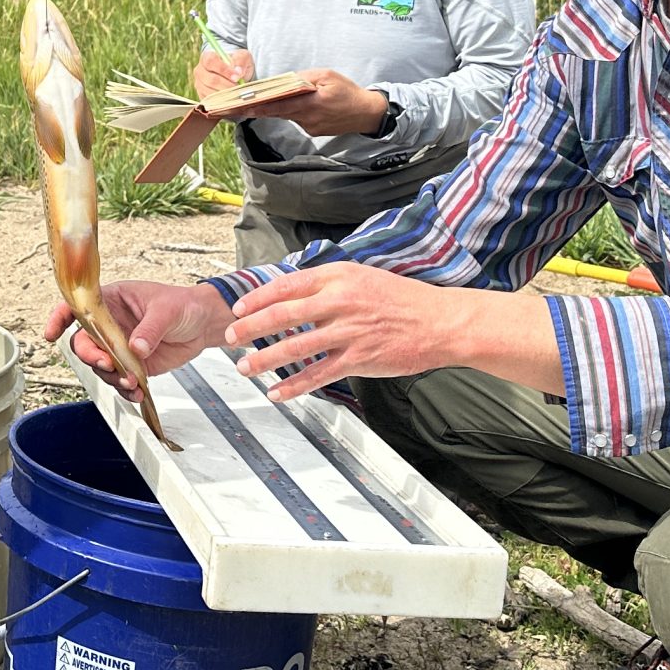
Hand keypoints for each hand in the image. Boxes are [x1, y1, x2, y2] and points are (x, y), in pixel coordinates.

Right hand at [41, 281, 234, 395]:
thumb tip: (136, 348)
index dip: (59, 318)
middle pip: (84, 342)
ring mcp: (119, 346)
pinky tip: (137, 392)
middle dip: (92, 357)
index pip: (78, 306)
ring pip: (100, 365)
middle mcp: (110, 324)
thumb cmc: (183, 304)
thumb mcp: (167, 310)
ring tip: (131, 382)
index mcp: (112, 300)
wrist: (203, 324)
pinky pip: (119, 379)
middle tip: (109, 365)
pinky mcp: (132, 365)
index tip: (52, 333)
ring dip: (111, 377)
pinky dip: (125, 389)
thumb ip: (150, 329)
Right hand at [191, 45, 255, 101]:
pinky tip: (231, 98)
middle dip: (228, 85)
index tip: (236, 76)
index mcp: (207, 57)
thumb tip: (238, 71)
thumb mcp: (243, 57)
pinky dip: (223, 101)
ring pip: (211, 92)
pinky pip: (211, 102)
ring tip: (236, 92)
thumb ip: (241, 60)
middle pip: (211, 80)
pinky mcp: (202, 96)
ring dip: (226, 94)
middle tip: (239, 87)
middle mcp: (200, 70)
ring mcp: (199, 84)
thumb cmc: (237, 64)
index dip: (223, 69)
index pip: (210, 61)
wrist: (235, 75)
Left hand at [223, 263, 462, 398]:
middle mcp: (340, 301)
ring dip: (265, 359)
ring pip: (296, 347)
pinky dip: (294, 385)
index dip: (257, 298)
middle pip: (283, 315)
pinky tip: (277, 392)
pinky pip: (318, 374)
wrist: (440, 322)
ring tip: (245, 368)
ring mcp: (349, 332)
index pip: (287, 285)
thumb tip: (293, 295)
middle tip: (230, 337)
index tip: (237, 309)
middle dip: (251, 328)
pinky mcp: (359, 359)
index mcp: (339, 276)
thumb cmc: (402, 300)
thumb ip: (328, 286)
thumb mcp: (362, 278)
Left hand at [252, 68, 389, 136]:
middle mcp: (309, 118)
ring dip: (280, 107)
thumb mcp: (328, 76)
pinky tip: (302, 104)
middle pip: (280, 112)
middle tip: (243, 104)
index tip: (246, 107)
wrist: (365, 113)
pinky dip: (294, 111)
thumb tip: (287, 80)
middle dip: (263, 107)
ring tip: (271, 99)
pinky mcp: (313, 131)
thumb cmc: (347, 91)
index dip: (263, 107)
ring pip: (288, 115)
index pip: (281, 106)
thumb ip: (305, 78)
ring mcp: (310, 127)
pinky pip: (297, 119)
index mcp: (312, 103)